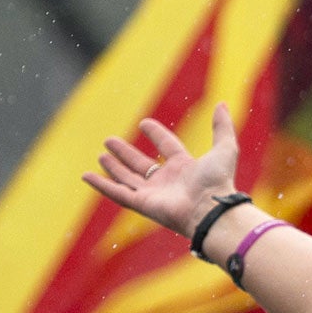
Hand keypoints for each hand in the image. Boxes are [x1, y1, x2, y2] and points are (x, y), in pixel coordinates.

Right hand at [82, 102, 242, 237]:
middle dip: (126, 153)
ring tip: (101, 155)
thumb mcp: (225, 148)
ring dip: (114, 167)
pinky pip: (117, 193)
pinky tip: (86, 176)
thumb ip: (222, 126)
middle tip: (109, 141)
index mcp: (186, 167)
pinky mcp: (142, 204)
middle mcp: (168, 181)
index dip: (156, 134)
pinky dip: (101, 185)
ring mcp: (154, 194)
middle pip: (142, 164)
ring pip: (128, 178)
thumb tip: (222, 104)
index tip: (143, 123)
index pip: (167, 146)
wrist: (211, 209)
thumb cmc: (218, 181)